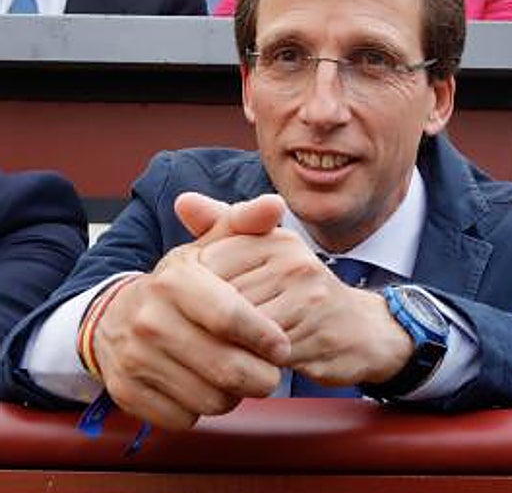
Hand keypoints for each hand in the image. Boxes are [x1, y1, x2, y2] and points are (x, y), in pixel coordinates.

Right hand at [91, 194, 290, 430]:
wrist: (116, 319)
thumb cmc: (183, 285)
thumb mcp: (209, 247)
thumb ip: (245, 224)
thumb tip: (275, 204)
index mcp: (174, 280)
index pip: (231, 315)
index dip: (265, 335)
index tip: (284, 345)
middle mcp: (148, 320)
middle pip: (225, 367)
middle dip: (260, 376)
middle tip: (271, 372)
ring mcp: (133, 359)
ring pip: (210, 398)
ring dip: (235, 395)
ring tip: (240, 376)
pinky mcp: (127, 394)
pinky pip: (184, 417)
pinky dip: (203, 409)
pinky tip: (207, 388)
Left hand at [199, 230, 413, 389]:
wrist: (362, 330)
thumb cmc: (302, 292)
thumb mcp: (268, 254)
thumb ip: (225, 228)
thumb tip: (182, 201)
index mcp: (278, 239)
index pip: (208, 263)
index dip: (196, 293)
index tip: (200, 306)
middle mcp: (295, 262)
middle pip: (220, 299)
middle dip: (208, 322)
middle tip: (208, 334)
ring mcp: (307, 299)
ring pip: (237, 328)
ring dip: (226, 345)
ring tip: (226, 350)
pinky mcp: (313, 335)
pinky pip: (258, 354)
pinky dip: (247, 363)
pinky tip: (248, 363)